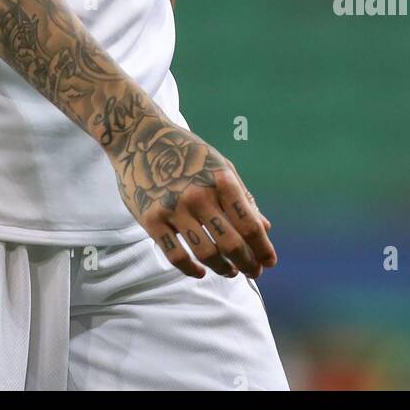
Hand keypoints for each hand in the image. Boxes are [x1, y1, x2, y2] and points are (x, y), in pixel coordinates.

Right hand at [109, 120, 276, 279]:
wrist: (140, 137)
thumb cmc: (186, 152)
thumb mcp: (220, 165)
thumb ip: (241, 196)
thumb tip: (265, 227)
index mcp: (220, 180)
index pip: (249, 224)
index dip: (263, 248)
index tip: (269, 262)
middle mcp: (199, 195)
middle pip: (231, 243)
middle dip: (247, 263)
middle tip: (253, 272)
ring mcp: (174, 208)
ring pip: (206, 254)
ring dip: (223, 268)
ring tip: (230, 271)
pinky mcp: (152, 219)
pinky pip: (176, 255)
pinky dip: (191, 270)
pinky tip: (200, 271)